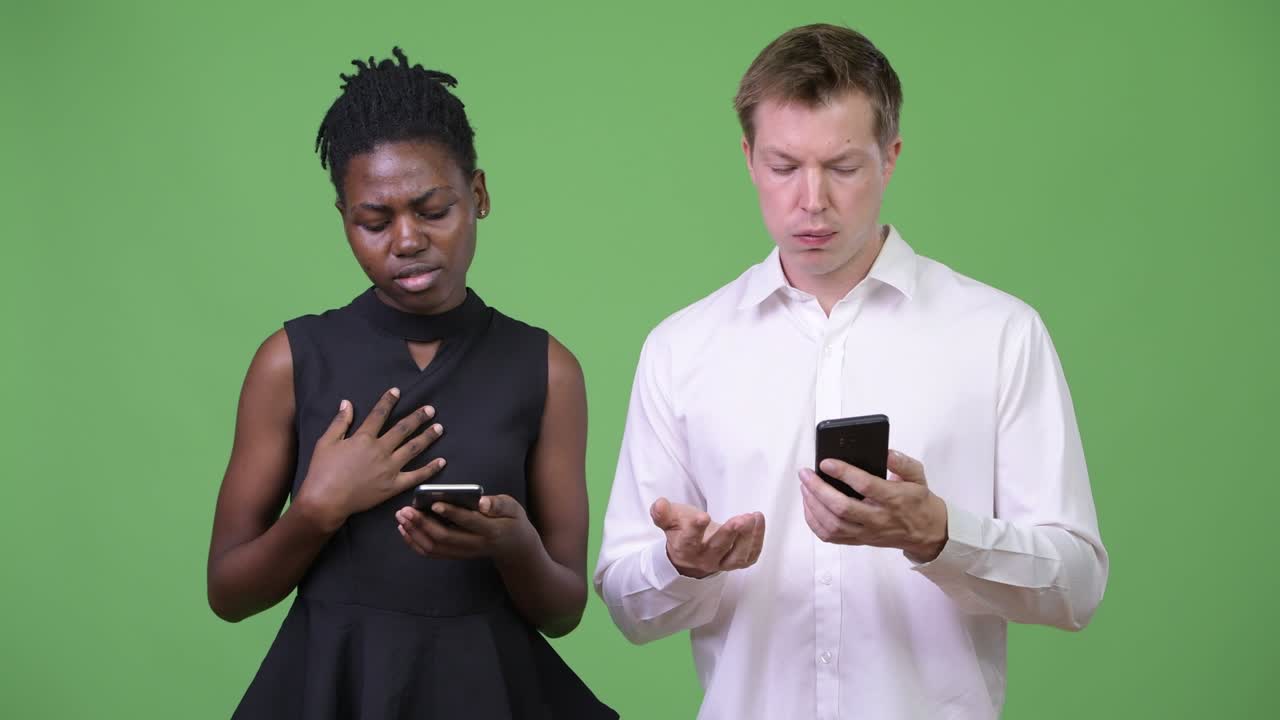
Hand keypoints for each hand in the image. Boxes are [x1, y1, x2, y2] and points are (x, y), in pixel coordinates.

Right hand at [295, 388, 445, 530]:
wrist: (325, 500)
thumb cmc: (322, 471)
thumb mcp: (326, 442)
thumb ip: (340, 422)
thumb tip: (347, 403)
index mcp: (363, 438)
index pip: (379, 414)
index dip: (388, 401)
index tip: (397, 391)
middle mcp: (380, 450)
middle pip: (403, 429)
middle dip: (418, 417)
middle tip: (431, 409)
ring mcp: (389, 468)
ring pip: (413, 448)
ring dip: (428, 437)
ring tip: (439, 428)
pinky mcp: (393, 486)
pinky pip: (416, 476)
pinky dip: (430, 468)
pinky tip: (442, 461)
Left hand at [395, 494, 535, 561]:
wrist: (514, 546)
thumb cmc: (512, 521)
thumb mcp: (513, 508)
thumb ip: (498, 504)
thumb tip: (482, 502)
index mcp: (491, 530)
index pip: (469, 522)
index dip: (451, 513)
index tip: (434, 504)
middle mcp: (475, 545)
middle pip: (445, 538)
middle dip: (422, 524)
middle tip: (406, 510)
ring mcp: (464, 553)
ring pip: (435, 548)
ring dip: (415, 533)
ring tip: (401, 518)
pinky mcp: (456, 555)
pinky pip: (432, 553)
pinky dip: (415, 543)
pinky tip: (405, 530)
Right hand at [649, 498, 764, 578]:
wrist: (691, 553)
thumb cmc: (681, 530)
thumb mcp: (669, 520)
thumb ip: (662, 513)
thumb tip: (659, 505)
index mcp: (684, 547)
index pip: (689, 540)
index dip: (695, 529)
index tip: (702, 516)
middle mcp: (703, 558)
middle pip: (717, 548)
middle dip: (729, 534)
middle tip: (741, 519)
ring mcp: (721, 562)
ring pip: (736, 557)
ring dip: (747, 538)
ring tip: (753, 517)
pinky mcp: (736, 562)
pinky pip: (749, 556)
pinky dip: (757, 540)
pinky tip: (759, 521)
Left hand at [798, 450, 947, 561]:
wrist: (926, 532)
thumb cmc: (917, 501)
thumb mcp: (917, 476)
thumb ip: (902, 462)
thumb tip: (885, 452)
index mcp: (894, 499)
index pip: (865, 486)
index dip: (843, 473)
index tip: (826, 462)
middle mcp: (878, 519)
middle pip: (842, 508)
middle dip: (818, 489)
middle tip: (806, 473)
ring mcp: (867, 533)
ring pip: (833, 524)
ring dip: (813, 505)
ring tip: (805, 486)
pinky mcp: (859, 541)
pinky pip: (830, 536)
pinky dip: (814, 522)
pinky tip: (809, 505)